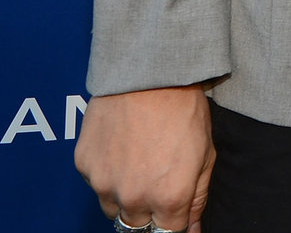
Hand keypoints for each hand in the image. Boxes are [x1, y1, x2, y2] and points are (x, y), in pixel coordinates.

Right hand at [74, 86, 215, 232]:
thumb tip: (193, 229)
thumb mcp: (205, 152)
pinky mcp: (84, 167)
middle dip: (148, 212)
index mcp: (169, 197)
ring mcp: (105, 184)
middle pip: (136, 227)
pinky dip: (108, 174)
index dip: (173, 222)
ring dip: (125, 197)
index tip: (174, 210)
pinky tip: (122, 148)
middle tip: (157, 182)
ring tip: (139, 163)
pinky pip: (96, 184)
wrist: (149, 74)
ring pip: (113, 208)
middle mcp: (134, 197)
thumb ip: (198, 197)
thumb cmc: (183, 108)